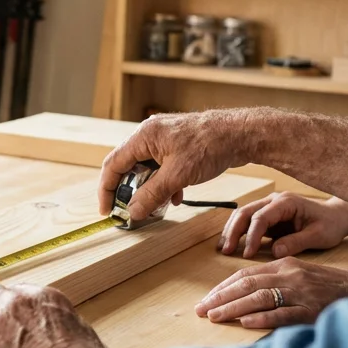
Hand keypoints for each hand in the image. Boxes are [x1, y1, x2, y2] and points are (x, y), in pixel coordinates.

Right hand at [98, 110, 256, 220]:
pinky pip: (161, 168)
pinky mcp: (177, 146)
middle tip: (131, 211)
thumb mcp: (177, 176)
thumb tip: (133, 212)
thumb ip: (152, 195)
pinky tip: (176, 196)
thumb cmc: (210, 146)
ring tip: (157, 205)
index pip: (113, 164)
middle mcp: (149, 135)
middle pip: (128, 166)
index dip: (107, 189)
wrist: (240, 135)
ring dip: (149, 189)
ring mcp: (163, 140)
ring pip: (146, 169)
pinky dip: (164, 184)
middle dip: (129, 191)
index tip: (107, 210)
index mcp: (143, 136)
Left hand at [196, 258, 347, 328]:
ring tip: (215, 317)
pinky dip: (262, 318)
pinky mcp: (311, 310)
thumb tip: (244, 296)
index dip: (223, 287)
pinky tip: (246, 322)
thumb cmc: (328, 286)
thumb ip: (274, 281)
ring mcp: (301, 293)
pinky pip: (283, 314)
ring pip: (260, 298)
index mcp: (284, 266)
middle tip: (201, 310)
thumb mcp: (299, 276)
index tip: (206, 299)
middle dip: (220, 297)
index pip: (245, 275)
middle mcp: (290, 276)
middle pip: (247, 285)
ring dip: (233, 307)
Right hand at [218, 193, 347, 258]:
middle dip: (233, 231)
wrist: (337, 216)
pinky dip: (238, 232)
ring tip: (223, 248)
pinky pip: (248, 221)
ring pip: (243, 214)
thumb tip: (274, 252)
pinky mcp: (268, 216)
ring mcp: (270, 206)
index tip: (247, 254)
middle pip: (245, 212)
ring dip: (231, 230)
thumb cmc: (331, 225)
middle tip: (226, 250)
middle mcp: (274, 200)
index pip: (261, 217)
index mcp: (286, 203)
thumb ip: (297, 242)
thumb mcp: (319, 236)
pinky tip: (230, 244)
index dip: (252, 236)